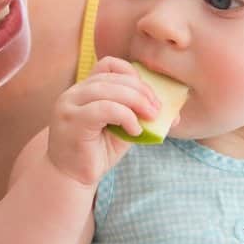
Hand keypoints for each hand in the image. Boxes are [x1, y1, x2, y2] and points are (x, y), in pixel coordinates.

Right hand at [46, 56, 159, 186]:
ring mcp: (69, 105)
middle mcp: (73, 93)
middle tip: (157, 110)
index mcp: (83, 89)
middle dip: (141, 91)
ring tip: (150, 118)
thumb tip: (173, 113)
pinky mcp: (72, 121)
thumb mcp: (122, 129)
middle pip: (113, 77)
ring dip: (137, 101)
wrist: (71, 178)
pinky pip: (105, 108)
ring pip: (109, 90)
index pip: (109, 65)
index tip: (149, 95)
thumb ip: (138, 115)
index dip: (132, 75)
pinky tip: (134, 130)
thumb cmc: (96, 153)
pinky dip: (126, 116)